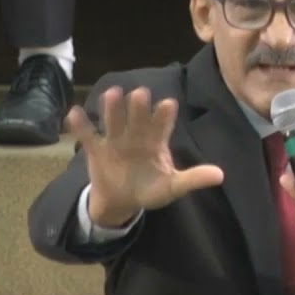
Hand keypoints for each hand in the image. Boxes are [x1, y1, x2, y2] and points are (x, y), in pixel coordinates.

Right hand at [68, 86, 223, 225]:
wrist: (121, 201)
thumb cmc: (149, 188)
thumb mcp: (172, 187)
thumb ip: (192, 179)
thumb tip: (220, 175)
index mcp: (156, 141)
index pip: (162, 125)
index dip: (165, 116)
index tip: (169, 105)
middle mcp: (136, 135)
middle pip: (137, 118)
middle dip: (139, 107)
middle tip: (140, 93)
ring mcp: (115, 140)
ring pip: (114, 121)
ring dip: (112, 109)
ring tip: (112, 94)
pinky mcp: (96, 149)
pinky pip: (88, 136)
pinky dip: (81, 125)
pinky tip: (74, 113)